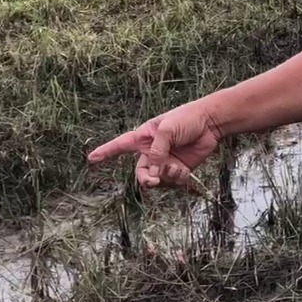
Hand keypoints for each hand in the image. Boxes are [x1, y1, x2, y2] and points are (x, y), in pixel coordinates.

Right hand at [87, 100, 223, 189]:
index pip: (120, 145)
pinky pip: (173, 182)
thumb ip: (157, 151)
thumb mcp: (167, 130)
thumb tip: (153, 173)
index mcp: (143, 137)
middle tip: (153, 181)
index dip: (105, 152)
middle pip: (141, 172)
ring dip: (166, 177)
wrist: (210, 123)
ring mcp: (165, 162)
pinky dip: (178, 178)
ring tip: (176, 166)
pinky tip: (184, 169)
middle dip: (146, 179)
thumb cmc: (186, 119)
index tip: (91, 158)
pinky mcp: (179, 169)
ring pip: (158, 180)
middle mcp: (152, 152)